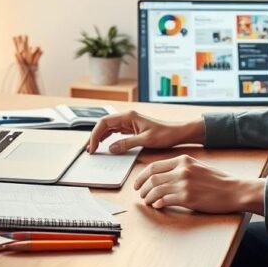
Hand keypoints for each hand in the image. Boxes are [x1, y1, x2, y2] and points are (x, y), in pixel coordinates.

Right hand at [87, 110, 202, 153]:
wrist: (177, 133)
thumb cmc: (165, 134)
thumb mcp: (146, 140)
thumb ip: (127, 144)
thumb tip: (111, 149)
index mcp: (129, 116)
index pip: (104, 122)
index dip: (95, 134)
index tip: (93, 147)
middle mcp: (127, 117)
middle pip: (104, 124)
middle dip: (95, 136)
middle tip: (90, 150)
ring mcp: (129, 122)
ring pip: (108, 128)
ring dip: (100, 137)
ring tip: (94, 149)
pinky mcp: (132, 128)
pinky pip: (115, 132)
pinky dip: (108, 138)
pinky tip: (105, 145)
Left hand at [135, 154, 264, 213]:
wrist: (234, 190)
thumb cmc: (218, 181)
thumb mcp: (198, 167)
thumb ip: (181, 168)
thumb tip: (162, 177)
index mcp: (183, 160)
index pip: (154, 166)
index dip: (142, 176)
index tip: (138, 183)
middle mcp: (182, 170)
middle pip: (152, 178)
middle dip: (142, 188)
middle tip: (140, 194)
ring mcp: (184, 183)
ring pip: (156, 190)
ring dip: (148, 197)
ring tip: (148, 202)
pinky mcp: (187, 198)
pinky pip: (165, 200)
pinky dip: (158, 204)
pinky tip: (158, 206)